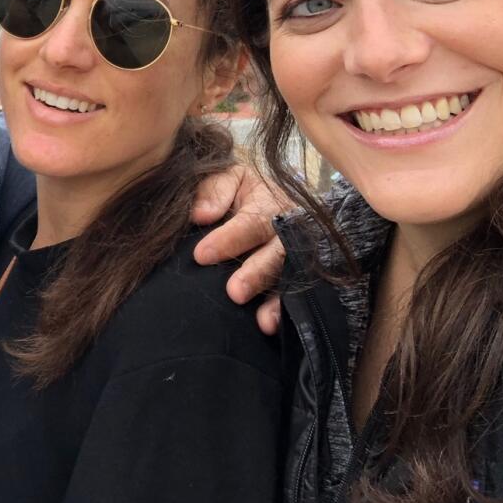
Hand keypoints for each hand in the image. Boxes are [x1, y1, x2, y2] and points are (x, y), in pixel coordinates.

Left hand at [191, 164, 289, 334]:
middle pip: (277, 253)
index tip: (201, 255)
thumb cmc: (239, 188)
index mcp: (269, 201)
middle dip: (257, 273)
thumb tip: (200, 215)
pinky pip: (298, 292)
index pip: (251, 222)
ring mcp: (299, 252)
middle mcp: (290, 228)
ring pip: (290, 275)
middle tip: (234, 292)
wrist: (269, 194)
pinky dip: (285, 310)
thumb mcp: (227, 176)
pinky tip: (271, 326)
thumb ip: (213, 190)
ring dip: (275, 299)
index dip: (229, 239)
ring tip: (261, 320)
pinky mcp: (301, 272)